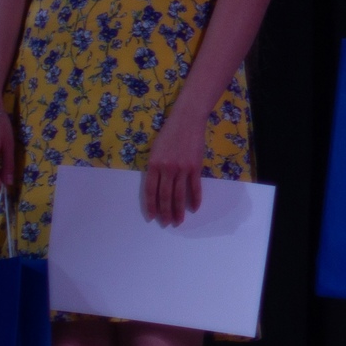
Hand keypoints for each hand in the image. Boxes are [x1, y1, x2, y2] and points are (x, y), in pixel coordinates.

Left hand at [144, 109, 207, 225]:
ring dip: (179, 210)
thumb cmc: (169, 134)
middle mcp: (166, 169)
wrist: (186, 121)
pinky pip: (195, 186)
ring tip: (179, 221)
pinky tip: (195, 208)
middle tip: (167, 224)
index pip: (150, 190)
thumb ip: (155, 168)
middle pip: (165, 196)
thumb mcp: (155, 150)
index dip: (151, 205)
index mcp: (153, 165)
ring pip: (179, 194)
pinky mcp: (195, 167)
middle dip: (165, 212)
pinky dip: (195, 198)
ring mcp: (181, 168)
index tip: (152, 217)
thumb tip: (157, 185)